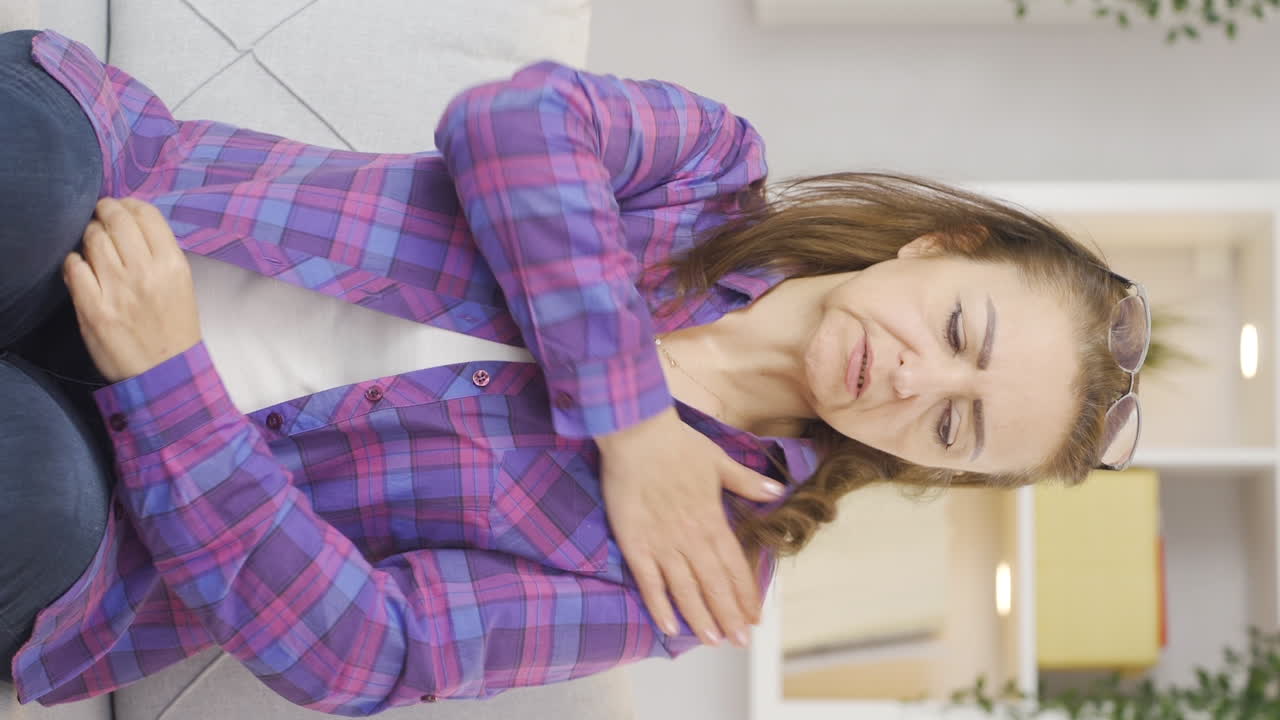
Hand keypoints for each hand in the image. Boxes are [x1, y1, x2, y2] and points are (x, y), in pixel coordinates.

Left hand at [62, 197, 201, 383]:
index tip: (122, 207)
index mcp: (173, 265)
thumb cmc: (175, 328)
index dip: (129, 204)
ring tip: (94, 245)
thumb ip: (159, 254)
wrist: (165, 372)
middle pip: (116, 219)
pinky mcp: (93, 309)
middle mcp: (145, 273)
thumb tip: (129, 223)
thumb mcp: (182, 284)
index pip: (146, 214)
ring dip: (90, 235)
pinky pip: (74, 267)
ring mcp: (117, 290)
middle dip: (105, 211)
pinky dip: (75, 261)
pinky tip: (82, 268)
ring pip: (92, 238)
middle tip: (102, 216)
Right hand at [595, 406, 786, 647]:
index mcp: (712, 519)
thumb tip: (778, 492)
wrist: (636, 434)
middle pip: (714, 585)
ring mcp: (662, 544)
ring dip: (700, 617)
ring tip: (713, 641)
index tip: (756, 616)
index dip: (746, 594)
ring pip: (685, 589)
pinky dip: (659, 606)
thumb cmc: (677, 444)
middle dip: (729, 615)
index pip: (734, 566)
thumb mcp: (719, 461)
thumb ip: (747, 482)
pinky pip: (649, 582)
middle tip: (740, 641)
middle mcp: (690, 538)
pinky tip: (669, 626)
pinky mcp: (635, 544)